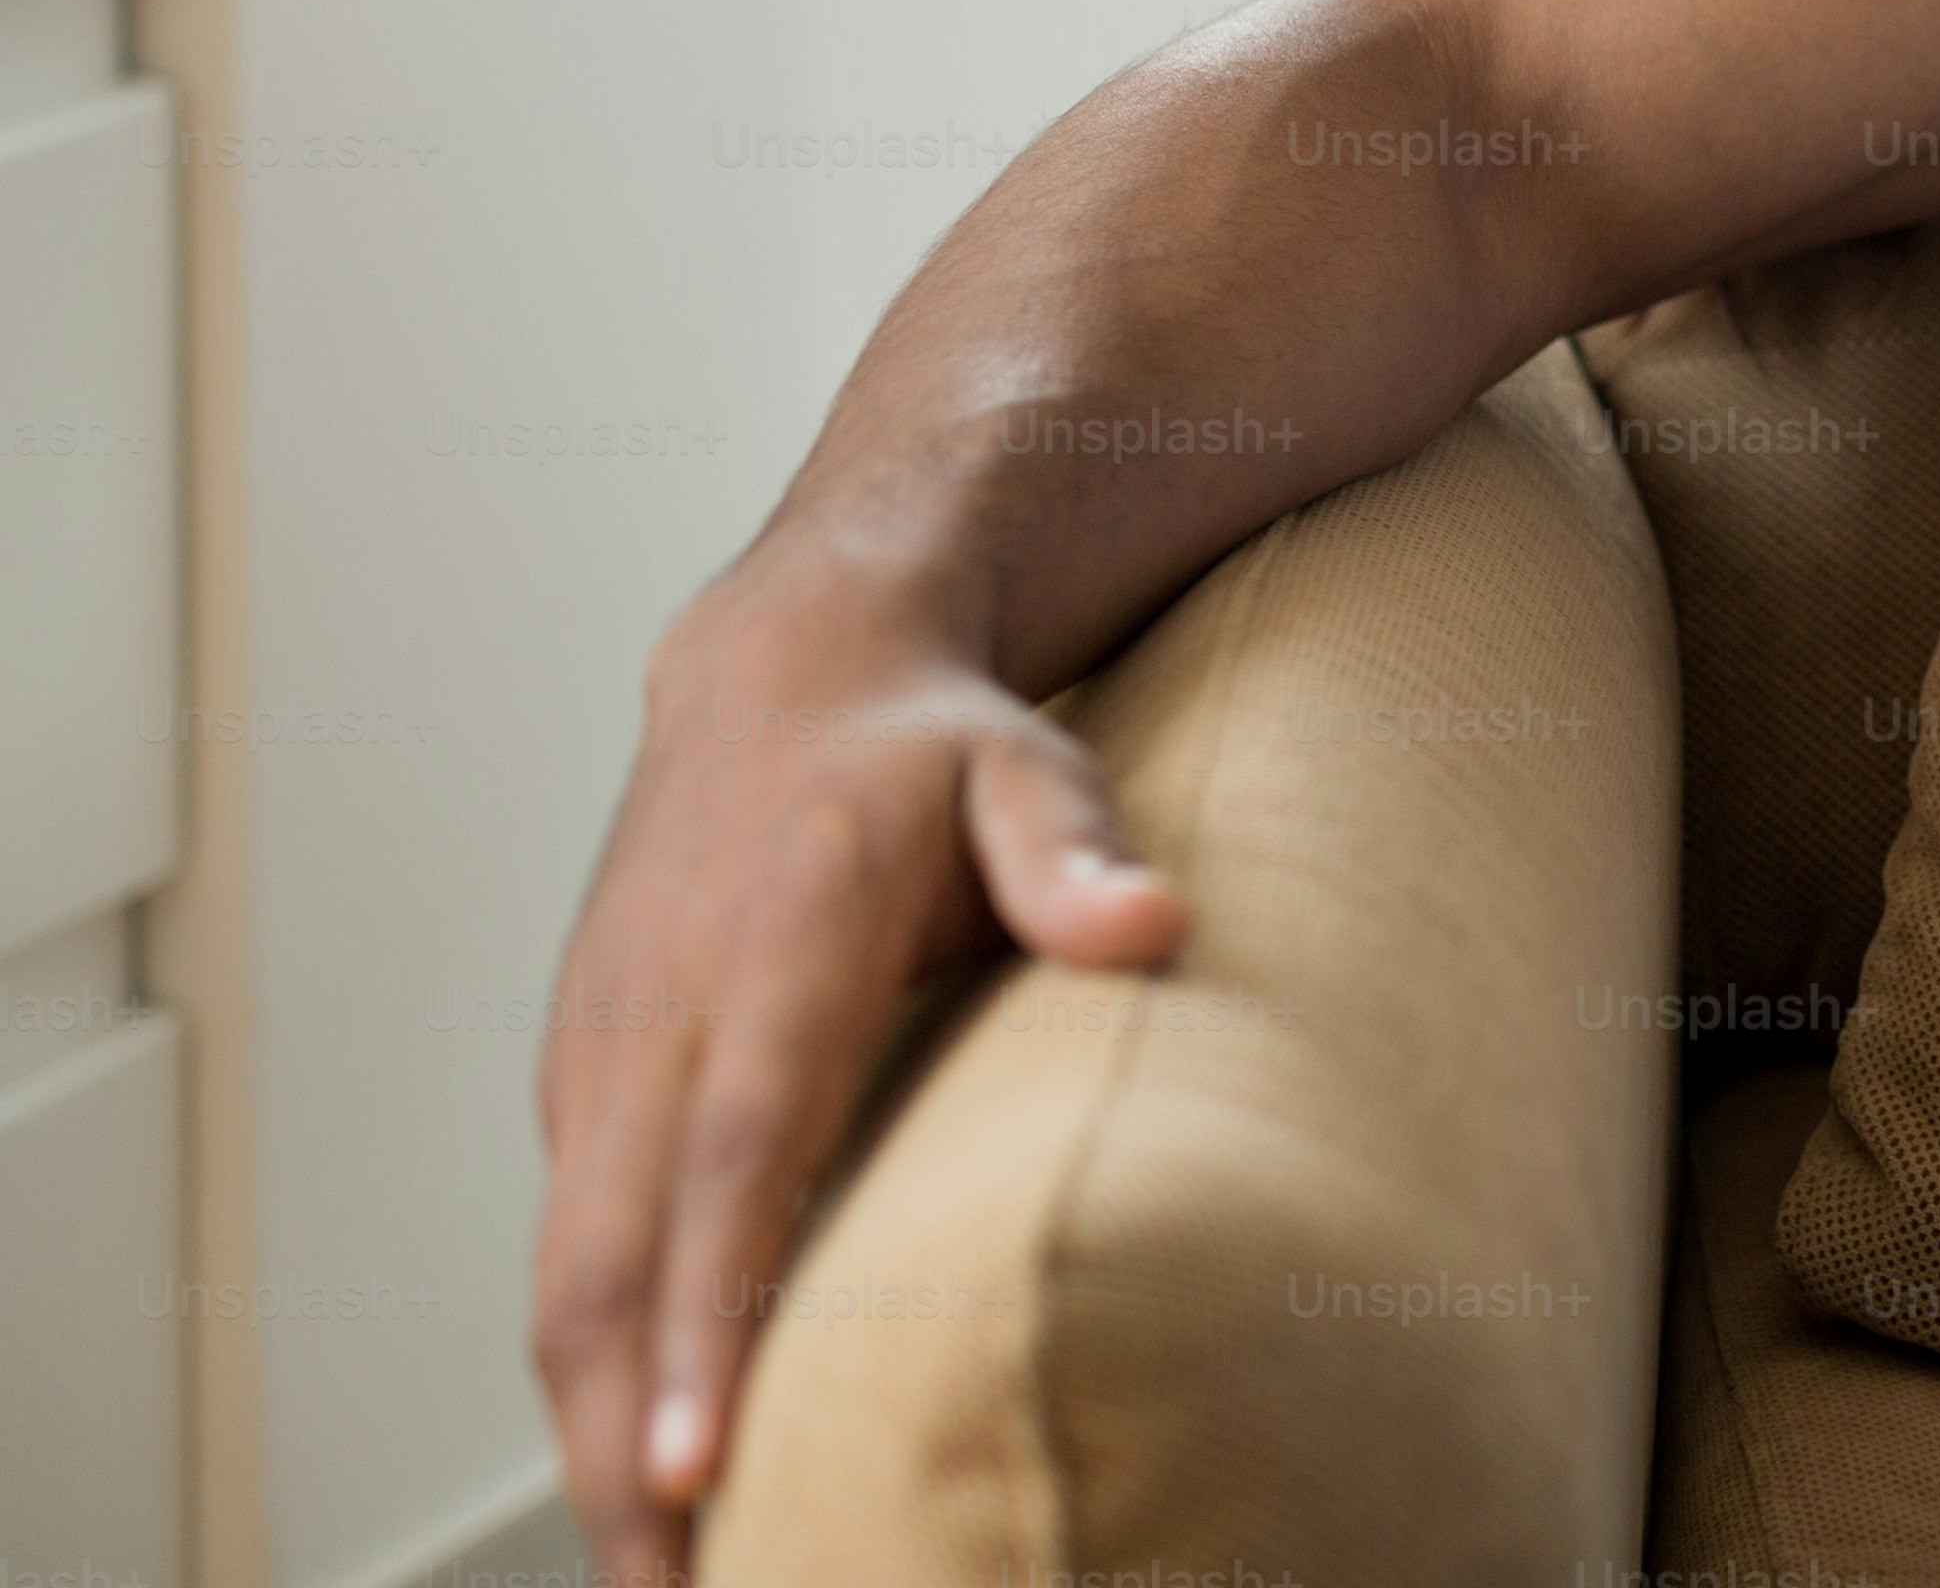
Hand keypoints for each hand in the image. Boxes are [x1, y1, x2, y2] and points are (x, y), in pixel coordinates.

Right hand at [533, 572, 1185, 1581]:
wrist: (780, 666)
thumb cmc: (925, 741)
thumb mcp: (1024, 759)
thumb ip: (1074, 847)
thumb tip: (1151, 926)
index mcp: (771, 954)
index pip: (730, 1160)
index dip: (706, 1320)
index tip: (703, 1460)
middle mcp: (657, 1018)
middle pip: (609, 1267)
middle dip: (628, 1444)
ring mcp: (599, 1059)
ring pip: (565, 1283)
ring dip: (595, 1437)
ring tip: (660, 1576)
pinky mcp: (578, 1088)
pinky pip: (568, 1253)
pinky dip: (589, 1372)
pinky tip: (643, 1468)